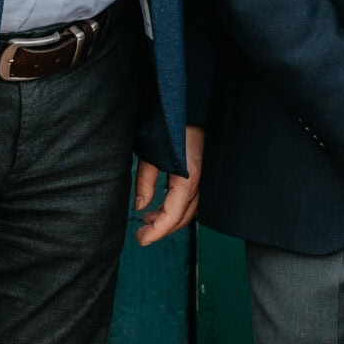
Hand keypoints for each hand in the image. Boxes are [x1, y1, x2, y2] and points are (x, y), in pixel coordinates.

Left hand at [135, 126, 203, 245]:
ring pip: (189, 209)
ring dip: (169, 218)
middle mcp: (200, 181)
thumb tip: (140, 207)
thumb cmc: (170, 125)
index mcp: (188, 178)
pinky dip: (176, 206)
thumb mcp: (151, 153)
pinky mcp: (201, 170)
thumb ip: (145, 181)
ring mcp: (203, 176)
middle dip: (162, 229)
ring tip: (146, 220)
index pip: (173, 216)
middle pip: (183, 217)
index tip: (141, 240)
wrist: (190, 104)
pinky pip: (191, 197)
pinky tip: (160, 205)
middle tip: (141, 234)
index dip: (156, 232)